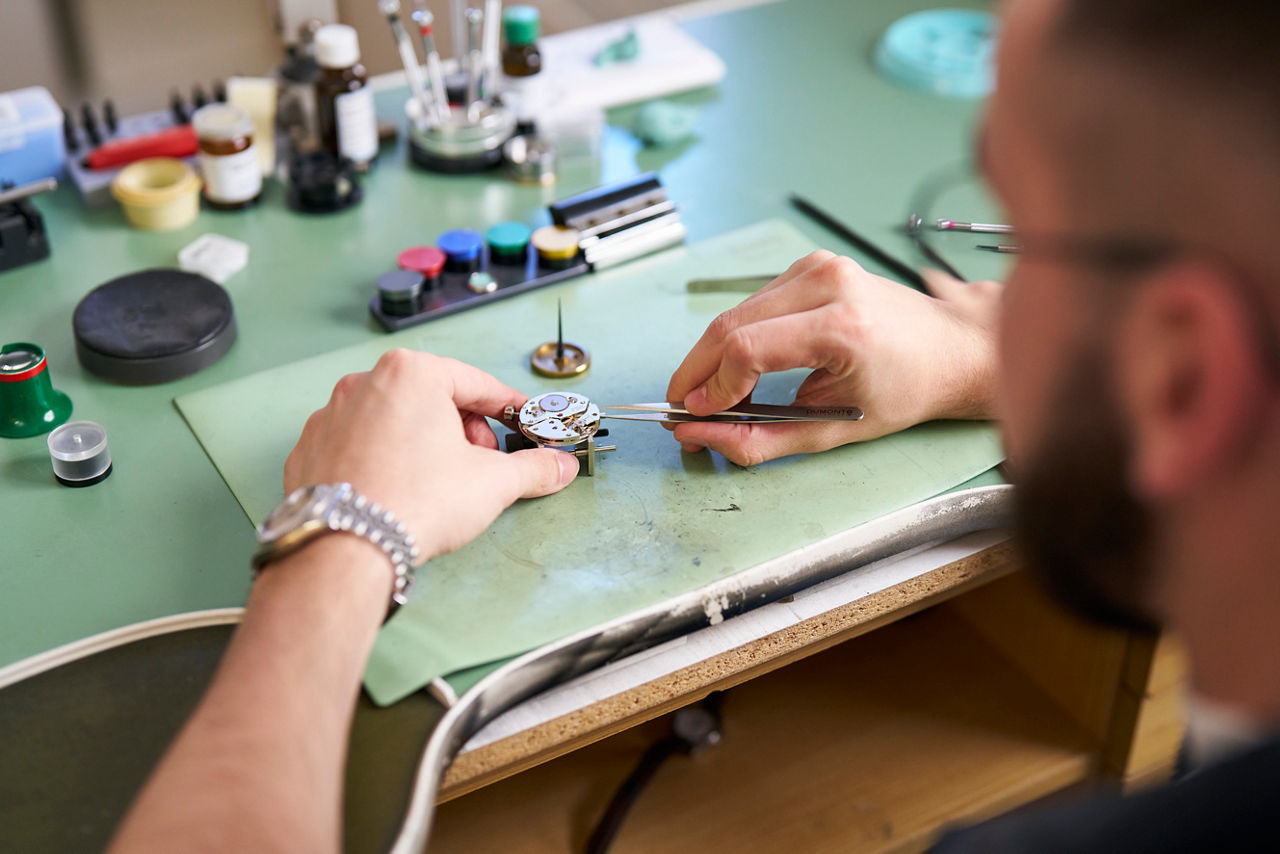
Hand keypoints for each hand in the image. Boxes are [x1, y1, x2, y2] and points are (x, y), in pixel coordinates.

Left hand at [284, 349, 577, 560]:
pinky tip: (396, 492)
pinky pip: (358, 447)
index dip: (508, 408)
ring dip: (423, 444)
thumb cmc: (417, 501)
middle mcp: (363, 383)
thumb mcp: (494, 482)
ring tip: (439, 483)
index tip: (523, 424)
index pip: (476, 384)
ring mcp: (329, 416)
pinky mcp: (308, 451)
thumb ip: (534, 468)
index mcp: (411, 373)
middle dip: (463, 430)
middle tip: (481, 464)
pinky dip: (383, 461)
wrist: (345, 549)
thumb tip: (560, 466)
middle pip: (432, 399)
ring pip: (392, 421)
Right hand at [666, 251, 1000, 464]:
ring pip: (735, 312)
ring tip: (721, 395)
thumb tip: (699, 434)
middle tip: (685, 408)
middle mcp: (829, 283)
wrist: (951, 349)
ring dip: (715, 356)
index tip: (697, 416)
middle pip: (730, 324)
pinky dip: (738, 337)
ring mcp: (819, 267)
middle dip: (698, 372)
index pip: (748, 348)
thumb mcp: (833, 431)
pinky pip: (754, 302)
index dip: (713, 386)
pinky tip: (746, 369)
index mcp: (843, 326)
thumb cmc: (905, 391)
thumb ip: (759, 439)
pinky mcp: (812, 264)